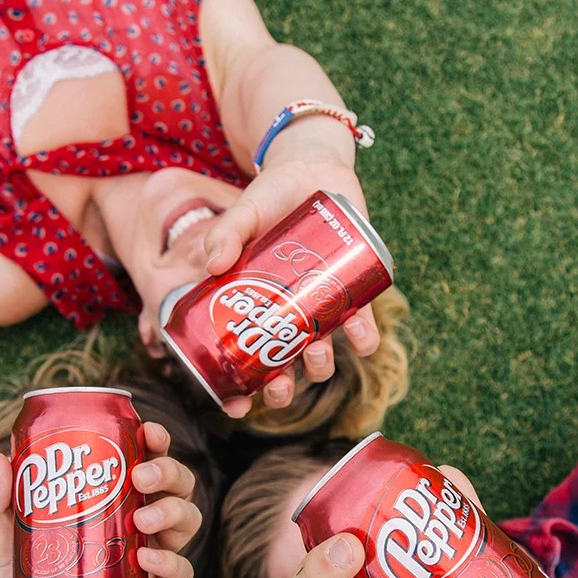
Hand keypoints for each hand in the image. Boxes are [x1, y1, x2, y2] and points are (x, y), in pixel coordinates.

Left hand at [0, 421, 200, 577]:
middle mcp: (141, 526)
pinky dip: (170, 560)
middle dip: (169, 472)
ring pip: (187, 522)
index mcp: (115, 503)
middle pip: (176, 487)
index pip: (147, 461)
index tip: (148, 431)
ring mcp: (152, 561)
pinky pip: (179, 572)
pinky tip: (147, 559)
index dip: (156, 442)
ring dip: (172, 511)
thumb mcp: (5, 544)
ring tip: (143, 519)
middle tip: (141, 475)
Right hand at [201, 157, 381, 418]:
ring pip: (321, 352)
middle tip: (277, 390)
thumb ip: (227, 232)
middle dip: (281, 386)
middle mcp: (286, 315)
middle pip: (282, 365)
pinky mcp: (352, 291)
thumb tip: (213, 264)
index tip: (237, 405)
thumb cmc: (270, 198)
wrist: (313, 171)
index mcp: (253, 307)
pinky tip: (362, 339)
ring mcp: (320, 307)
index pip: (242, 357)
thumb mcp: (244, 213)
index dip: (239, 388)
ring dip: (320, 364)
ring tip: (316, 357)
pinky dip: (363, 335)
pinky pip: (361, 325)